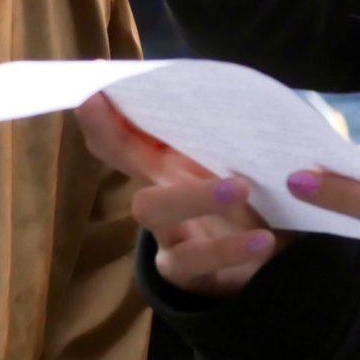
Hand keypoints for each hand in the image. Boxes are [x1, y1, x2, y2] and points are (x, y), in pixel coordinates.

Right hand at [76, 93, 288, 295]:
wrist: (268, 262)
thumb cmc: (247, 202)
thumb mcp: (234, 166)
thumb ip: (218, 138)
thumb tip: (209, 92)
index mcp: (164, 163)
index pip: (120, 134)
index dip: (99, 115)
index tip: (90, 90)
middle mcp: (155, 190)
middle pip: (119, 153)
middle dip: (120, 136)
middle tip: (148, 111)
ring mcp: (163, 232)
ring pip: (150, 208)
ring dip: (194, 195)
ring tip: (239, 188)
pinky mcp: (181, 269)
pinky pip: (194, 259)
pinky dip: (230, 248)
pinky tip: (263, 240)